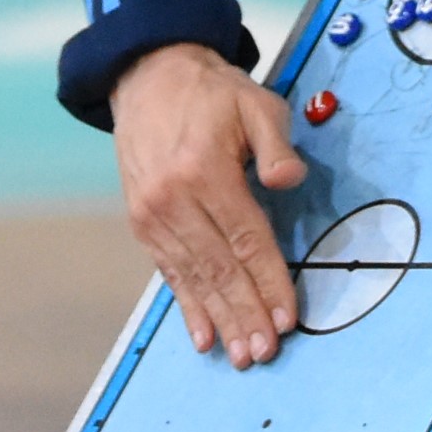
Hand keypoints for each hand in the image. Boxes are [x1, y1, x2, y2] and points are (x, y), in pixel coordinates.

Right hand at [109, 42, 308, 369]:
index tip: (289, 317)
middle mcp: (172, 198)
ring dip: (220, 320)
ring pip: (193, 278)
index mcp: (203, 169)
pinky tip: (202, 337)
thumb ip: (276, 144)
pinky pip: (169, 272)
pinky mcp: (141, 223)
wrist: (147, 76)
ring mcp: (151, 214)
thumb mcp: (255, 101)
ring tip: (241, 355)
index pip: (246, 239)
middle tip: (266, 352)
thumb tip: (290, 181)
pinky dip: (186, 307)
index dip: (269, 282)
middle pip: (219, 268)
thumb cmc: (211, 92)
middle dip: (245, 314)